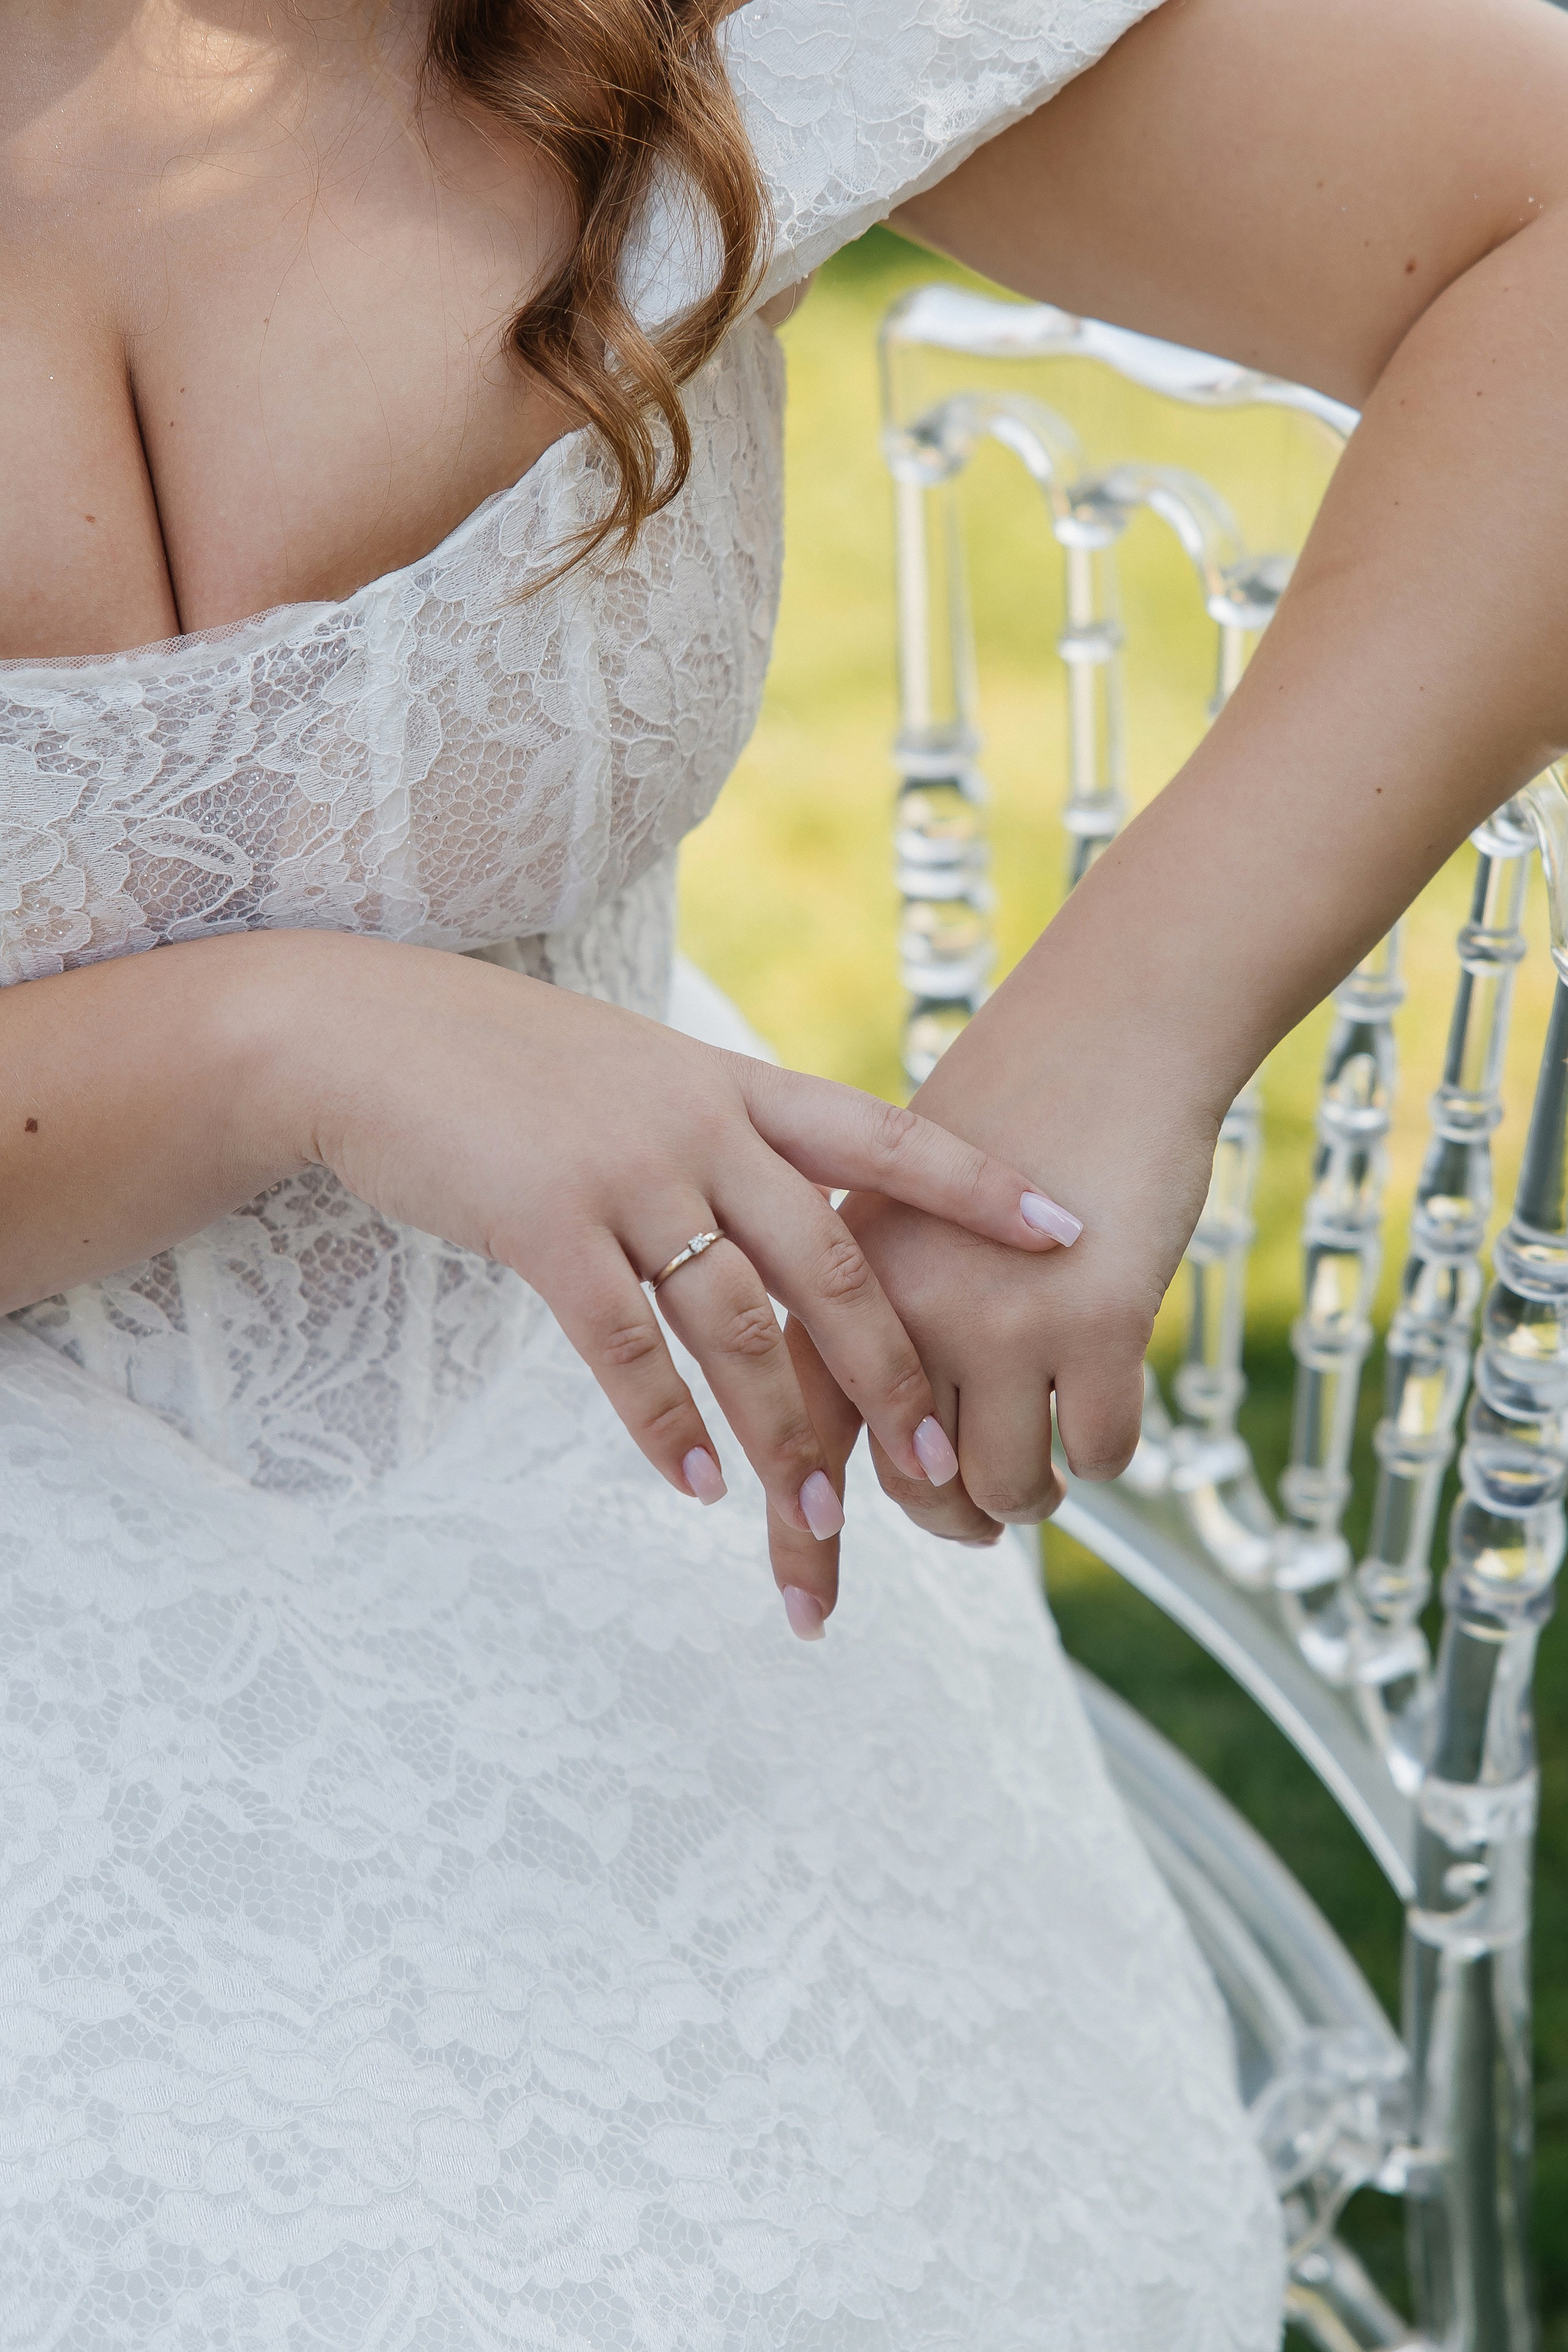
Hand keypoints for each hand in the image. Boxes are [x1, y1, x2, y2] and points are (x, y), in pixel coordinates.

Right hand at [276, 935, 1078, 1621]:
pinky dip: (664, 1424)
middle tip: (943, 1468)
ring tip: (821, 1520)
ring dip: (782, 1433)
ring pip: (734, 1325)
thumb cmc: (514, 1068)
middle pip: (829, 1264)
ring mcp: (624, 1174)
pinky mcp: (544, 1225)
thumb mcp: (643, 1079)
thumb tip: (796, 1218)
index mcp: (735, 1089)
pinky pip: (624, 1345)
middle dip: (892, 1375)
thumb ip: (724, 1137)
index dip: (979, 1188)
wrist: (371, 1037)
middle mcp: (699, 1127)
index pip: (884, 1139)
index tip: (1067, 1233)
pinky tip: (694, 1482)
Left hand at [768, 1029, 1221, 1614]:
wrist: (1101, 1044)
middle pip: (914, 1487)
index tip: (808, 1621)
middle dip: (952, 1520)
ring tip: (1044, 1469)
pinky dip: (1101, 1454)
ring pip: (1004, 1489)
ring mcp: (999, 1321)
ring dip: (1029, 1496)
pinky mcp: (1094, 1326)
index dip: (805, 1541)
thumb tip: (874, 1450)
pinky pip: (1097, 1456)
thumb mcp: (897, 1213)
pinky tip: (1102, 1412)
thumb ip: (867, 1318)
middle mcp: (904, 1311)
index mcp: (840, 1281)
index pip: (803, 1438)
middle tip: (981, 1517)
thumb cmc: (1003, 1130)